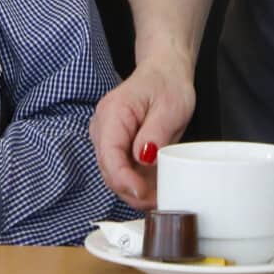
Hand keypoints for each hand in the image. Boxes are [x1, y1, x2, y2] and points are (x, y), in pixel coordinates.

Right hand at [88, 54, 194, 208]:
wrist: (164, 72)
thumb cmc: (167, 84)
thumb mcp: (170, 107)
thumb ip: (155, 133)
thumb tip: (143, 159)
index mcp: (113, 112)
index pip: (110, 155)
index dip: (124, 179)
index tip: (143, 194)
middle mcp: (103, 127)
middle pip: (109, 169)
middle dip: (131, 190)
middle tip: (157, 201)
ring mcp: (107, 137)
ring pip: (114, 174)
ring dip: (134, 189)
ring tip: (159, 197)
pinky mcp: (116, 145)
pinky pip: (122, 169)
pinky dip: (137, 182)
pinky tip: (154, 188)